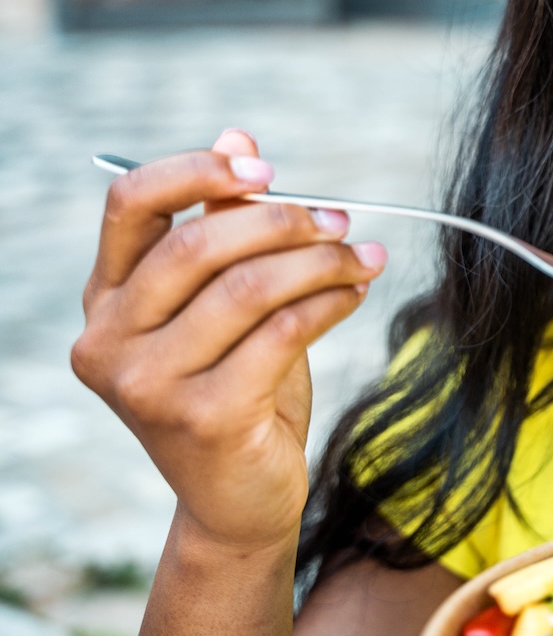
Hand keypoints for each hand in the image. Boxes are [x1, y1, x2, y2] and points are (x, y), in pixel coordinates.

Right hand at [72, 129, 385, 552]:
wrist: (240, 499)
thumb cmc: (237, 388)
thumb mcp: (226, 302)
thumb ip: (225, 225)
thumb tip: (239, 136)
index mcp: (105, 299)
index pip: (130, 205)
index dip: (198, 172)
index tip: (266, 169)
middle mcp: (107, 340)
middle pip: (198, 245)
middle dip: (282, 221)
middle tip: (341, 220)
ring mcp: (146, 384)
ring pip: (248, 288)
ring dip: (321, 262)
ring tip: (365, 257)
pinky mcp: (202, 417)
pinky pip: (281, 334)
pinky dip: (329, 303)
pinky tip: (355, 294)